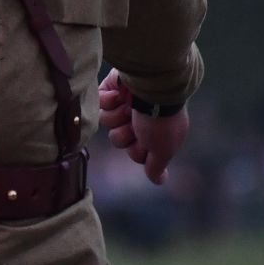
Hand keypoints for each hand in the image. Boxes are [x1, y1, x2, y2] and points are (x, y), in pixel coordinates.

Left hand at [98, 69, 187, 184]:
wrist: (153, 84)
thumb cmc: (160, 120)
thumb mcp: (163, 149)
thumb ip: (156, 165)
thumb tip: (159, 180)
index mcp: (153, 131)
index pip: (135, 153)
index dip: (137, 152)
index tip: (145, 143)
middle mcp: (138, 118)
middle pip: (118, 139)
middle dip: (125, 135)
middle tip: (136, 125)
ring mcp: (125, 102)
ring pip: (107, 122)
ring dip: (118, 117)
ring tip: (129, 108)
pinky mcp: (112, 88)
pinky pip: (100, 102)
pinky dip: (109, 100)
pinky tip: (120, 95)